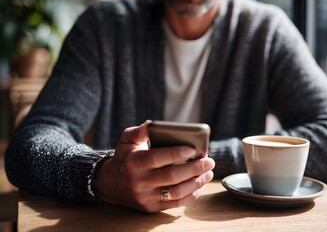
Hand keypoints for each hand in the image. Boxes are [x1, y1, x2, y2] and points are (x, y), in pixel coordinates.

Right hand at [92, 120, 215, 212]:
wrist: (110, 184)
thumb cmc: (125, 157)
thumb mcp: (127, 140)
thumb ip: (140, 130)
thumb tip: (154, 124)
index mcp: (133, 163)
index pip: (157, 158)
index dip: (176, 154)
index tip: (193, 149)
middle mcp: (139, 182)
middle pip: (171, 177)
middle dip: (194, 169)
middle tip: (209, 161)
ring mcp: (145, 197)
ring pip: (176, 192)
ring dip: (196, 182)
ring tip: (208, 172)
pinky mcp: (151, 208)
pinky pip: (176, 203)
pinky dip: (191, 195)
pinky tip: (200, 185)